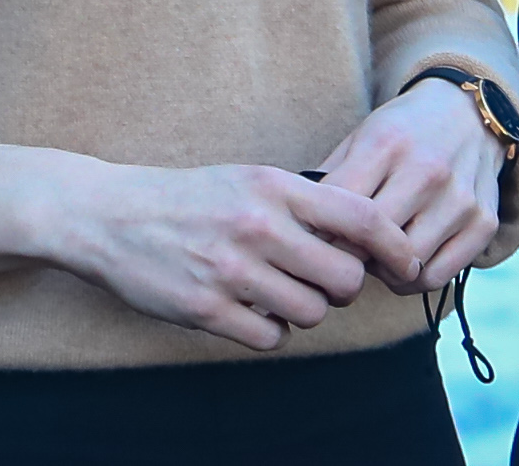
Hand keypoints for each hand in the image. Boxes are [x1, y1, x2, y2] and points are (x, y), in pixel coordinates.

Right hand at [0, 143, 418, 350]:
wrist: (110, 216)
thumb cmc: (192, 198)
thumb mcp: (251, 180)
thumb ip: (304, 201)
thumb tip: (367, 232)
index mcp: (276, 187)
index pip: (362, 219)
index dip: (395, 246)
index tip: (407, 262)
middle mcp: (258, 225)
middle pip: (344, 279)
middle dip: (343, 289)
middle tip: (323, 283)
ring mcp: (231, 268)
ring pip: (311, 314)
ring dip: (305, 313)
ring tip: (279, 294)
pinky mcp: (205, 307)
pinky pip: (270, 339)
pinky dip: (269, 333)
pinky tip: (250, 313)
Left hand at [316, 79, 506, 293]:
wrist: (469, 112)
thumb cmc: (402, 132)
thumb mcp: (360, 137)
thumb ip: (329, 179)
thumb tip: (294, 229)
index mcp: (387, 144)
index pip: (341, 210)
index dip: (320, 235)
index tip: (313, 242)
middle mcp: (427, 170)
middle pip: (372, 243)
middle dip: (350, 258)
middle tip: (343, 255)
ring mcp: (459, 197)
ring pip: (406, 267)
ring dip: (384, 273)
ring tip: (376, 258)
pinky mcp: (483, 221)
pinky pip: (438, 276)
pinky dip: (415, 280)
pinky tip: (406, 263)